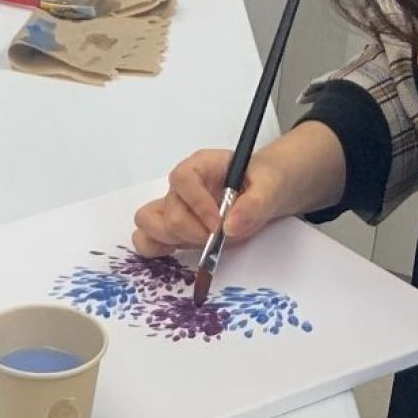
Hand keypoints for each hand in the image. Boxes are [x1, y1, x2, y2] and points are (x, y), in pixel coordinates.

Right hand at [132, 150, 287, 257]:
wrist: (264, 192)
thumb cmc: (264, 183)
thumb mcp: (270, 187)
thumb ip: (255, 204)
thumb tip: (230, 227)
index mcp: (201, 165)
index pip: (183, 179)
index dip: (197, 204)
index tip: (218, 225)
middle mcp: (182, 186)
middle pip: (167, 209)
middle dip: (192, 231)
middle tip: (217, 240)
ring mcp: (173, 206)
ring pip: (148, 222)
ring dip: (171, 240)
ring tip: (201, 245)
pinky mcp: (172, 227)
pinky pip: (146, 237)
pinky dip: (155, 249)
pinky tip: (177, 252)